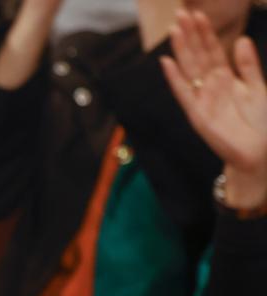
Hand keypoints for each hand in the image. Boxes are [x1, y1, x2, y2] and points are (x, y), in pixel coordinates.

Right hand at [161, 10, 266, 208]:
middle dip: (190, 35)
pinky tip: (167, 63)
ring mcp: (201, 99)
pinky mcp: (197, 114)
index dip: (205, 33)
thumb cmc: (261, 122)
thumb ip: (248, 65)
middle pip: (197, 56)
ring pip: (189, 69)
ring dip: (181, 50)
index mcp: (225, 79)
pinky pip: (183, 93)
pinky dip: (174, 78)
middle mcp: (210, 86)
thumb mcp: (259, 88)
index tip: (198, 14)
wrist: (260, 151)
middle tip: (182, 13)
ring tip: (176, 29)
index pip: (211, 51)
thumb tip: (239, 41)